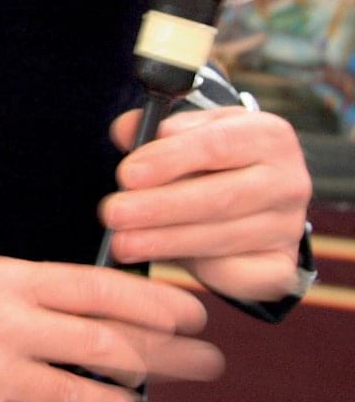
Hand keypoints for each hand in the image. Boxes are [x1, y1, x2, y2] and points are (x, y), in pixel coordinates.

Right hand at [0, 255, 220, 401]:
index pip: (102, 290)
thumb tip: (102, 317)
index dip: (158, 306)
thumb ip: (35, 297)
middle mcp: (8, 323)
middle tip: (203, 366)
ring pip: (86, 397)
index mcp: (9, 279)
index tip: (195, 317)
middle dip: (169, 358)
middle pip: (111, 345)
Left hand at [103, 106, 310, 302]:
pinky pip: (237, 273)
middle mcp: (288, 180)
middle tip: (112, 214)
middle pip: (220, 197)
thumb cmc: (211, 157)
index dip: (169, 160)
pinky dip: (198, 269)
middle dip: (160, 207)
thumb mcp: (189, 131)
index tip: (126, 174)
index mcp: (268, 135)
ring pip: (222, 238)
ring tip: (122, 242)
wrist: (253, 194)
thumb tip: (125, 131)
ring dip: (165, 242)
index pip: (215, 145)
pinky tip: (162, 260)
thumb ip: (155, 128)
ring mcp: (288, 226)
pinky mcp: (281, 265)